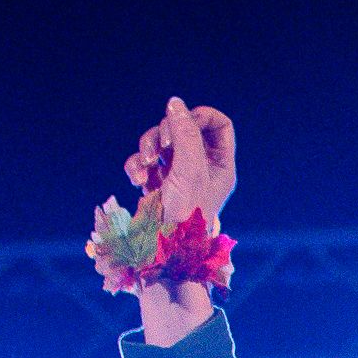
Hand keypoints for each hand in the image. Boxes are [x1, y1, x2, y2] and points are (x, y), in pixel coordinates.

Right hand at [127, 97, 236, 225]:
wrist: (164, 253)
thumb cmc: (185, 215)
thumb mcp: (189, 169)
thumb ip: (185, 133)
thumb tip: (175, 103)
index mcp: (220, 165)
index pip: (218, 125)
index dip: (201, 116)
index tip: (184, 120)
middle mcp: (202, 168)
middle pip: (185, 128)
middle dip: (167, 132)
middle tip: (163, 146)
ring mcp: (178, 176)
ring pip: (161, 142)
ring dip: (148, 148)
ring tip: (145, 165)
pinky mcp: (157, 185)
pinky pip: (145, 162)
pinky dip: (137, 166)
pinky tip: (137, 180)